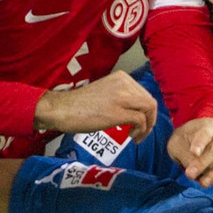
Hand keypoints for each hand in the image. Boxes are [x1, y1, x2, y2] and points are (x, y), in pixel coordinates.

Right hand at [35, 71, 157, 136]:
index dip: (146, 111)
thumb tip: (137, 110)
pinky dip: (140, 130)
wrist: (61, 109)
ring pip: (149, 109)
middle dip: (150, 119)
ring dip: (147, 126)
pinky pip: (140, 120)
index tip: (140, 122)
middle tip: (141, 132)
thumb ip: (121, 96)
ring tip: (136, 136)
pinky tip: (130, 136)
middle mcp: (124, 83)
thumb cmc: (80, 104)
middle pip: (150, 101)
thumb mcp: (105, 92)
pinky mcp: (117, 112)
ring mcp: (121, 97)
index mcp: (121, 77)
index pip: (145, 94)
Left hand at [167, 118, 212, 187]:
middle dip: (203, 162)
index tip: (194, 152)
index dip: (200, 143)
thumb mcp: (177, 144)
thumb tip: (194, 169)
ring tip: (203, 183)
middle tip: (190, 174)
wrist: (189, 143)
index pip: (205, 133)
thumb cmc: (182, 141)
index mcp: (207, 125)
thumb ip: (185, 155)